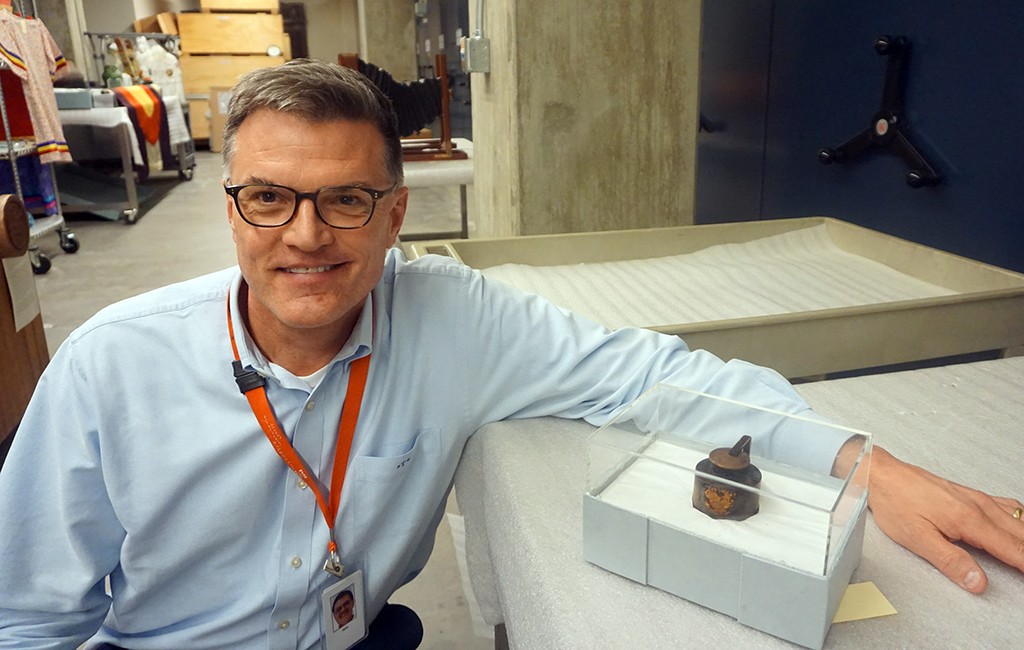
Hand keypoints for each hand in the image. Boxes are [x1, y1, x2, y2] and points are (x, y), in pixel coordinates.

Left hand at [867, 446, 1023, 592]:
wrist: (883, 474)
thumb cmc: (895, 502)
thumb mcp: (918, 539)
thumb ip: (951, 562)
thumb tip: (977, 582)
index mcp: (969, 519)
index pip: (1013, 549)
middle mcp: (978, 506)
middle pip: (1021, 533)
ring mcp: (977, 498)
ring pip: (1019, 518)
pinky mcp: (971, 494)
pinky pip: (1008, 506)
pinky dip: (1022, 520)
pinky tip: (1021, 526)